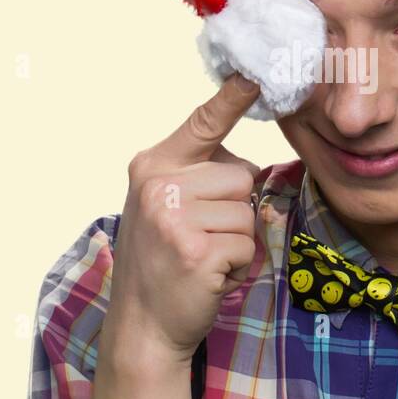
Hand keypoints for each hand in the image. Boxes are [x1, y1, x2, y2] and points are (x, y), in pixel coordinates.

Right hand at [105, 73, 262, 366]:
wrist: (142, 327)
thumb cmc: (163, 264)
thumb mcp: (166, 207)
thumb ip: (197, 178)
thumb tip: (250, 169)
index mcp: (153, 165)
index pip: (203, 123)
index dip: (233, 97)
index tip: (255, 71)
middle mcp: (159, 184)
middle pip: (241, 175)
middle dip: (235, 211)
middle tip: (201, 239)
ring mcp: (175, 218)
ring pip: (247, 213)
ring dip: (237, 243)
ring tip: (203, 259)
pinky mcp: (195, 251)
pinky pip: (247, 246)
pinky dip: (237, 268)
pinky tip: (208, 278)